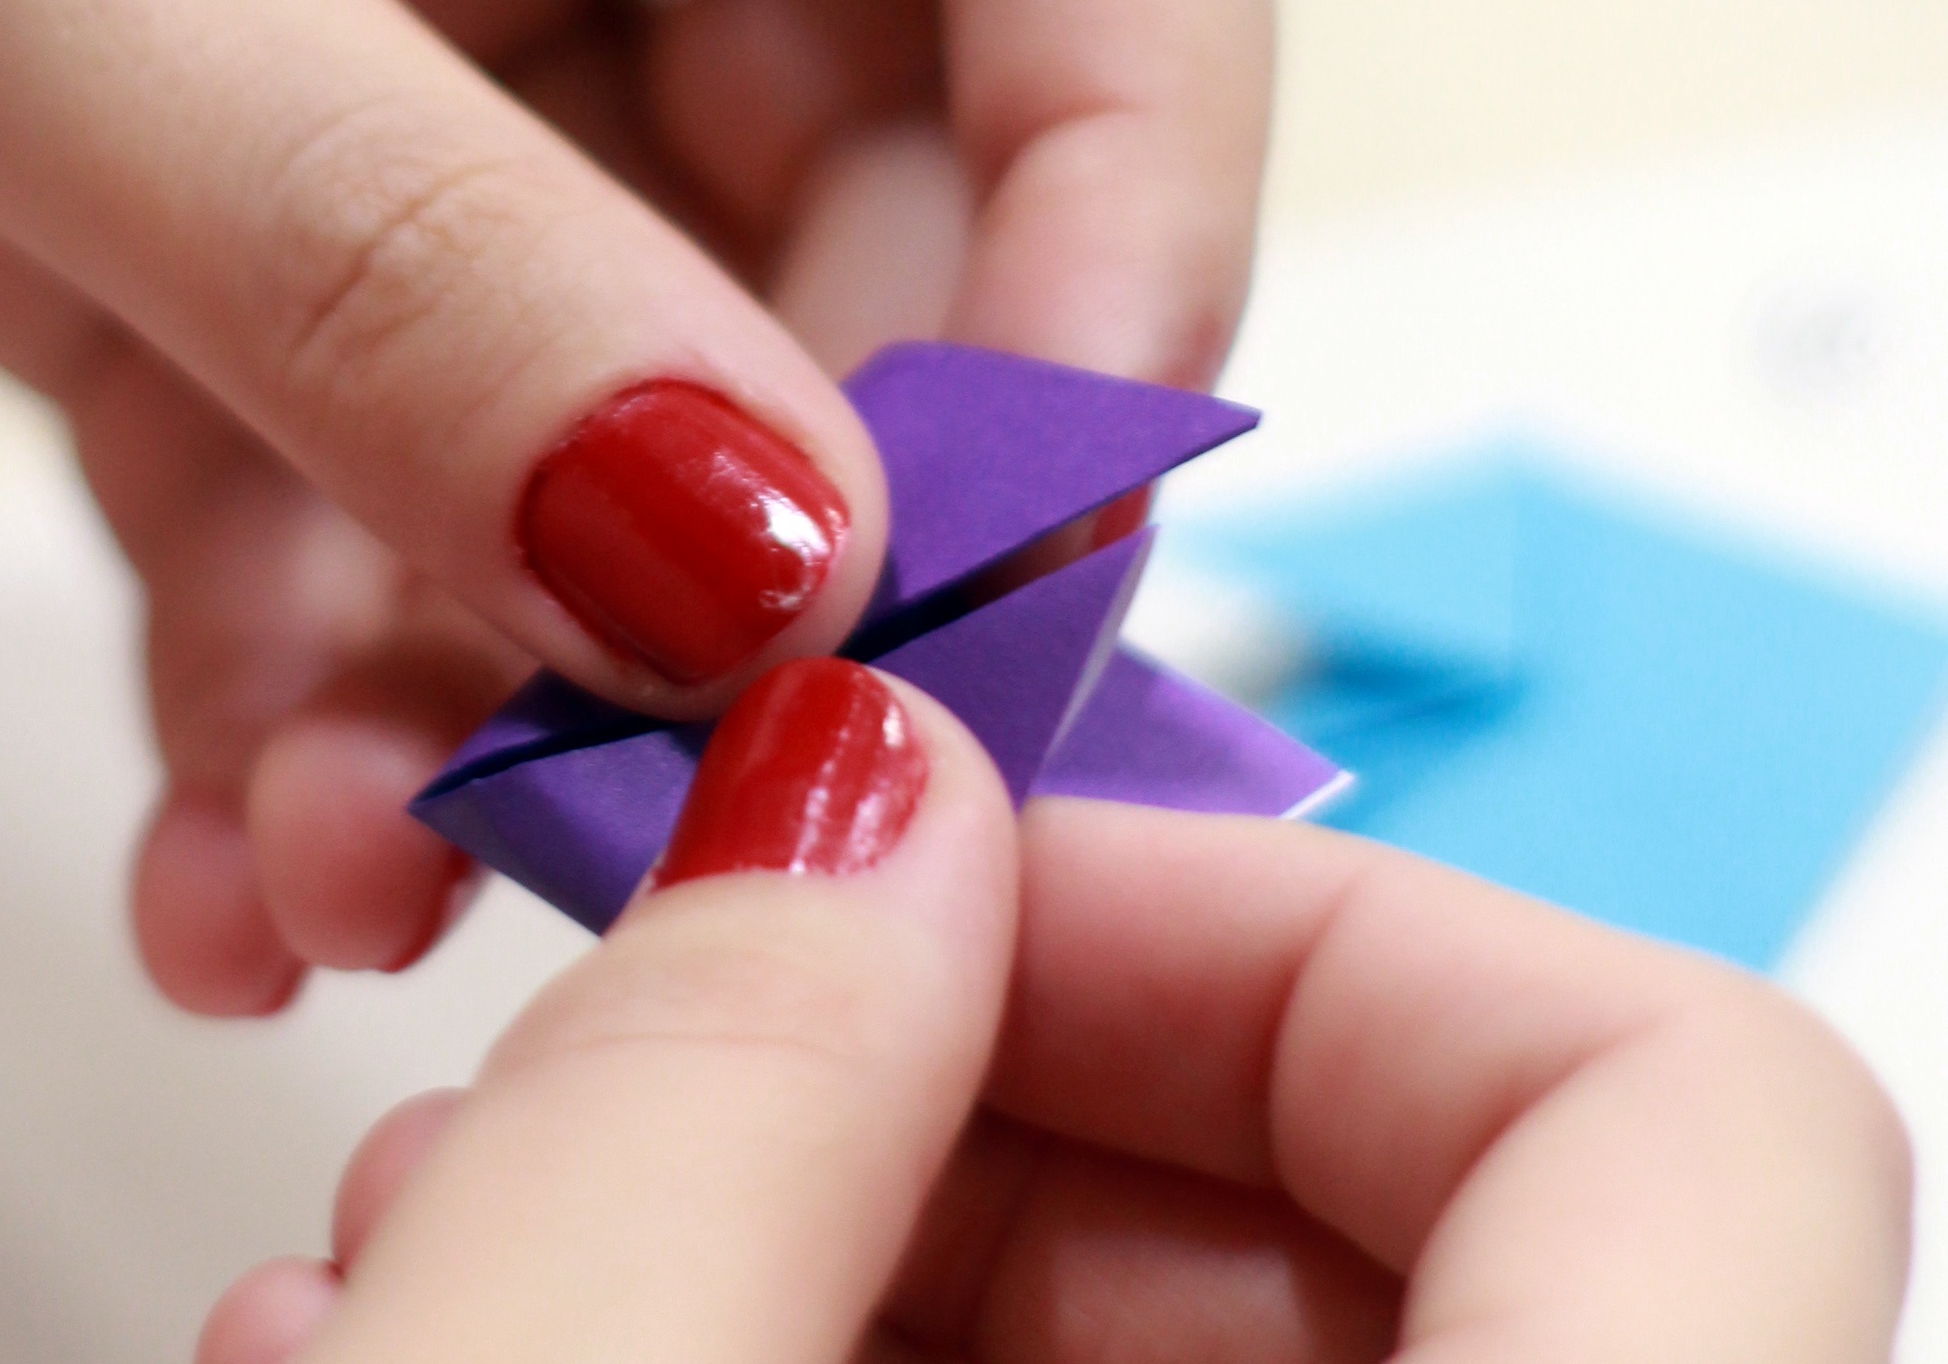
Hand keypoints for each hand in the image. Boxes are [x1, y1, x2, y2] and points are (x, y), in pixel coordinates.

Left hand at [0, 0, 1269, 1011]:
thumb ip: (384, 246)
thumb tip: (758, 557)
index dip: (1111, 218)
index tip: (1018, 552)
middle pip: (809, 248)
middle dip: (738, 570)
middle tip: (659, 811)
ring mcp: (342, 97)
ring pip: (553, 451)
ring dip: (485, 713)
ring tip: (364, 890)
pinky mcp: (161, 270)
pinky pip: (317, 526)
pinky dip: (290, 718)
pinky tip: (226, 874)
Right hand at [198, 660, 1909, 1363]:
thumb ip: (692, 1138)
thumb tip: (829, 813)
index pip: (1675, 1113)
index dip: (1288, 938)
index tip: (930, 899)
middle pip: (1375, 1216)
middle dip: (936, 1087)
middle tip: (613, 1063)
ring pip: (1151, 1342)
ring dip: (787, 1231)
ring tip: (446, 1237)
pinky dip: (776, 1362)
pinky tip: (480, 1347)